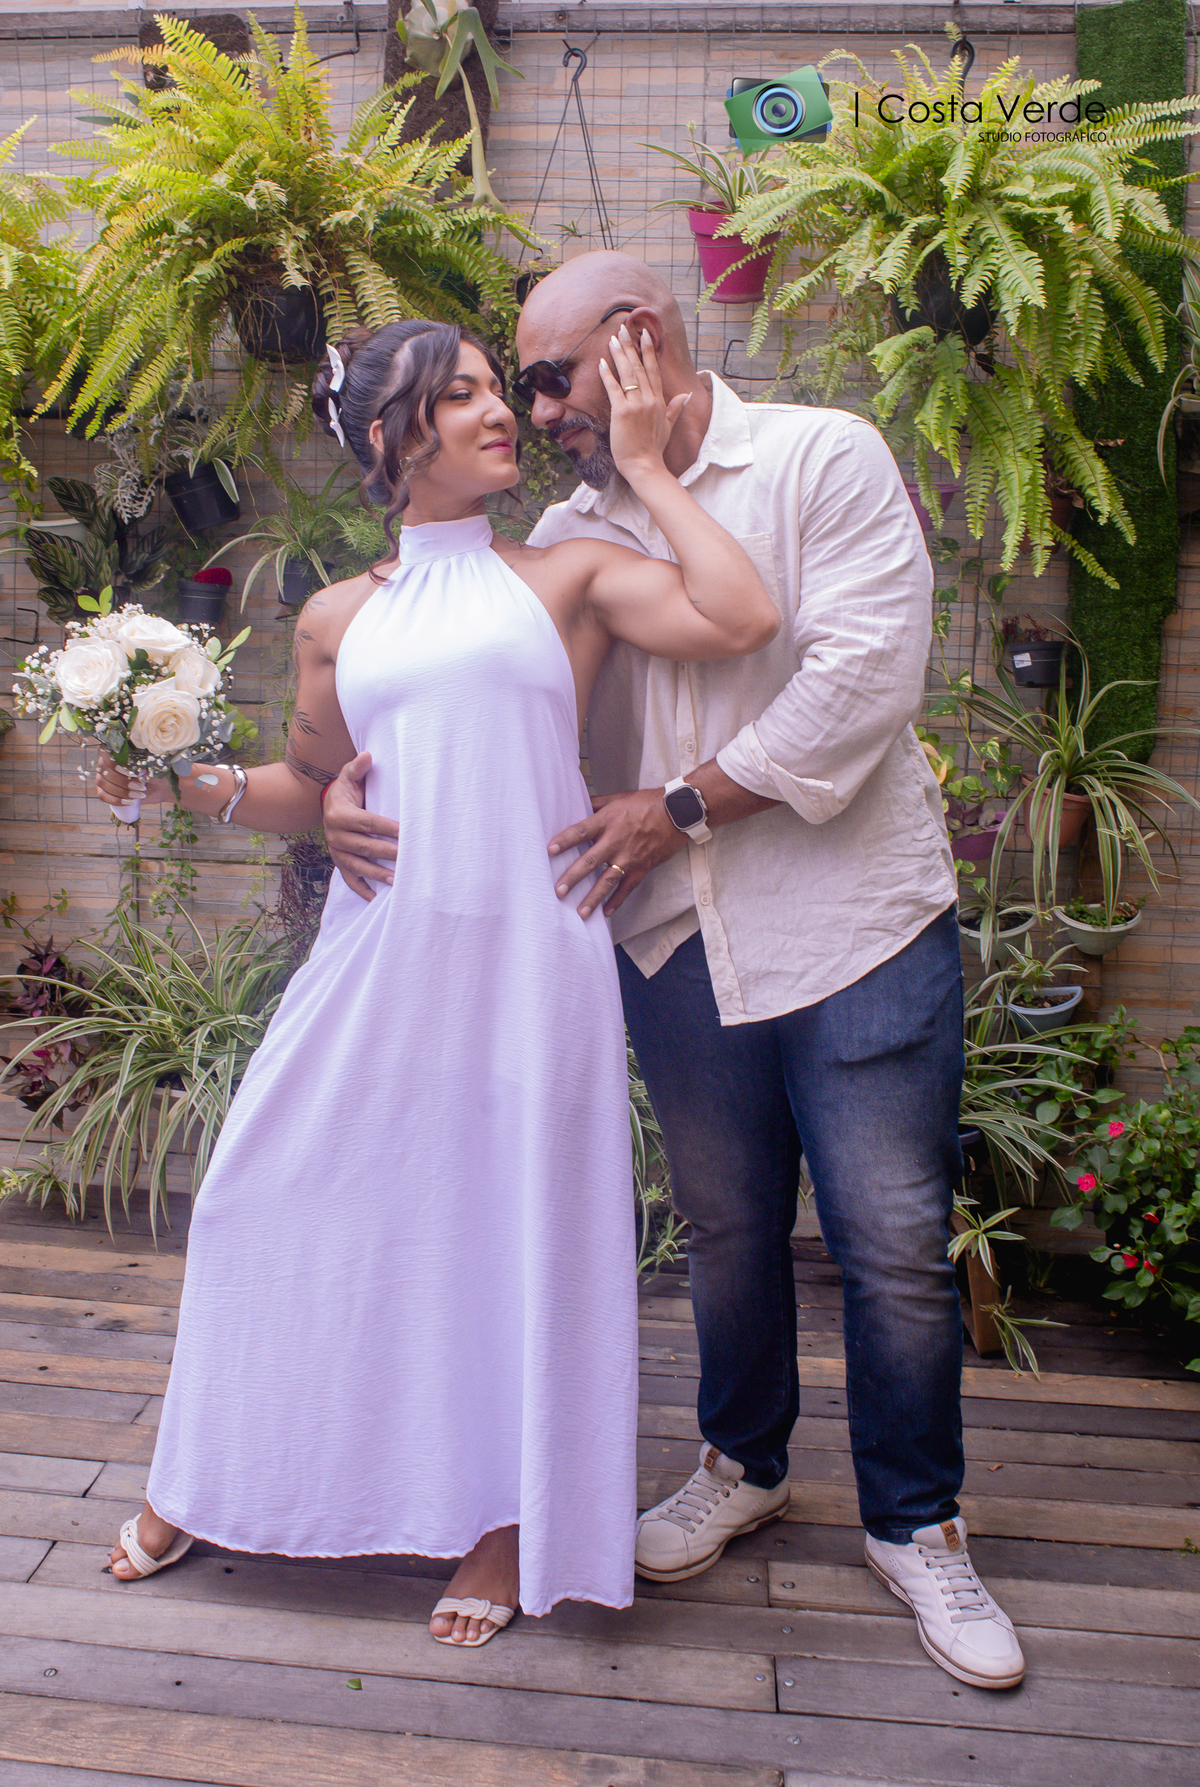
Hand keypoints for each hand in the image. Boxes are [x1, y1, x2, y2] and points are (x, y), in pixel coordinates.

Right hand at [96, 753, 169, 806]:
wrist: (158, 787)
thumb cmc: (152, 772)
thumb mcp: (149, 765)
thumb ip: (141, 763)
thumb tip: (138, 769)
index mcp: (115, 752)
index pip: (105, 752)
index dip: (116, 763)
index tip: (132, 773)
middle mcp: (105, 763)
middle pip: (105, 770)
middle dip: (123, 781)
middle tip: (141, 786)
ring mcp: (103, 777)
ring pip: (103, 783)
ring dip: (121, 791)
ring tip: (139, 794)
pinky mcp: (104, 790)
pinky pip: (102, 796)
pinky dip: (116, 800)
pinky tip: (130, 802)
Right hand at [322, 751, 397, 902]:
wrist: (327, 806)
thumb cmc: (346, 791)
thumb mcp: (348, 777)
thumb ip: (357, 768)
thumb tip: (367, 757)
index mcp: (340, 814)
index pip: (367, 822)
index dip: (386, 827)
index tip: (405, 831)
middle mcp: (335, 835)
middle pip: (364, 845)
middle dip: (386, 852)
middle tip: (407, 857)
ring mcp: (337, 851)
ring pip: (358, 865)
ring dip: (377, 874)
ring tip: (397, 880)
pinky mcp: (340, 862)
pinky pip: (349, 878)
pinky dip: (362, 889)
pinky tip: (377, 898)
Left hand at [548, 787, 685, 919]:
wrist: (677, 813)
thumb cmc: (648, 803)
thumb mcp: (619, 798)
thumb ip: (597, 804)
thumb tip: (580, 803)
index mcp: (607, 821)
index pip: (580, 832)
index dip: (564, 841)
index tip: (549, 850)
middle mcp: (615, 841)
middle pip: (589, 862)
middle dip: (572, 877)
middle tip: (559, 891)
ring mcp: (629, 857)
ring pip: (607, 881)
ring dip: (592, 898)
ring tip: (580, 912)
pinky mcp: (642, 868)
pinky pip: (627, 888)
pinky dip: (617, 901)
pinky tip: (606, 912)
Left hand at [598, 327, 690, 483]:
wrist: (645, 465)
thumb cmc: (654, 449)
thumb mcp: (668, 426)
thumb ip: (675, 409)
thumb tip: (685, 395)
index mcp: (660, 401)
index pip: (653, 370)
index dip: (648, 351)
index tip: (644, 335)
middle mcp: (649, 399)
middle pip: (639, 367)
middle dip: (630, 346)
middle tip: (623, 329)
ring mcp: (636, 404)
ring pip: (628, 373)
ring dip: (619, 354)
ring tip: (613, 339)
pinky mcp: (622, 412)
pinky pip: (614, 388)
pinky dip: (607, 375)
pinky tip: (602, 362)